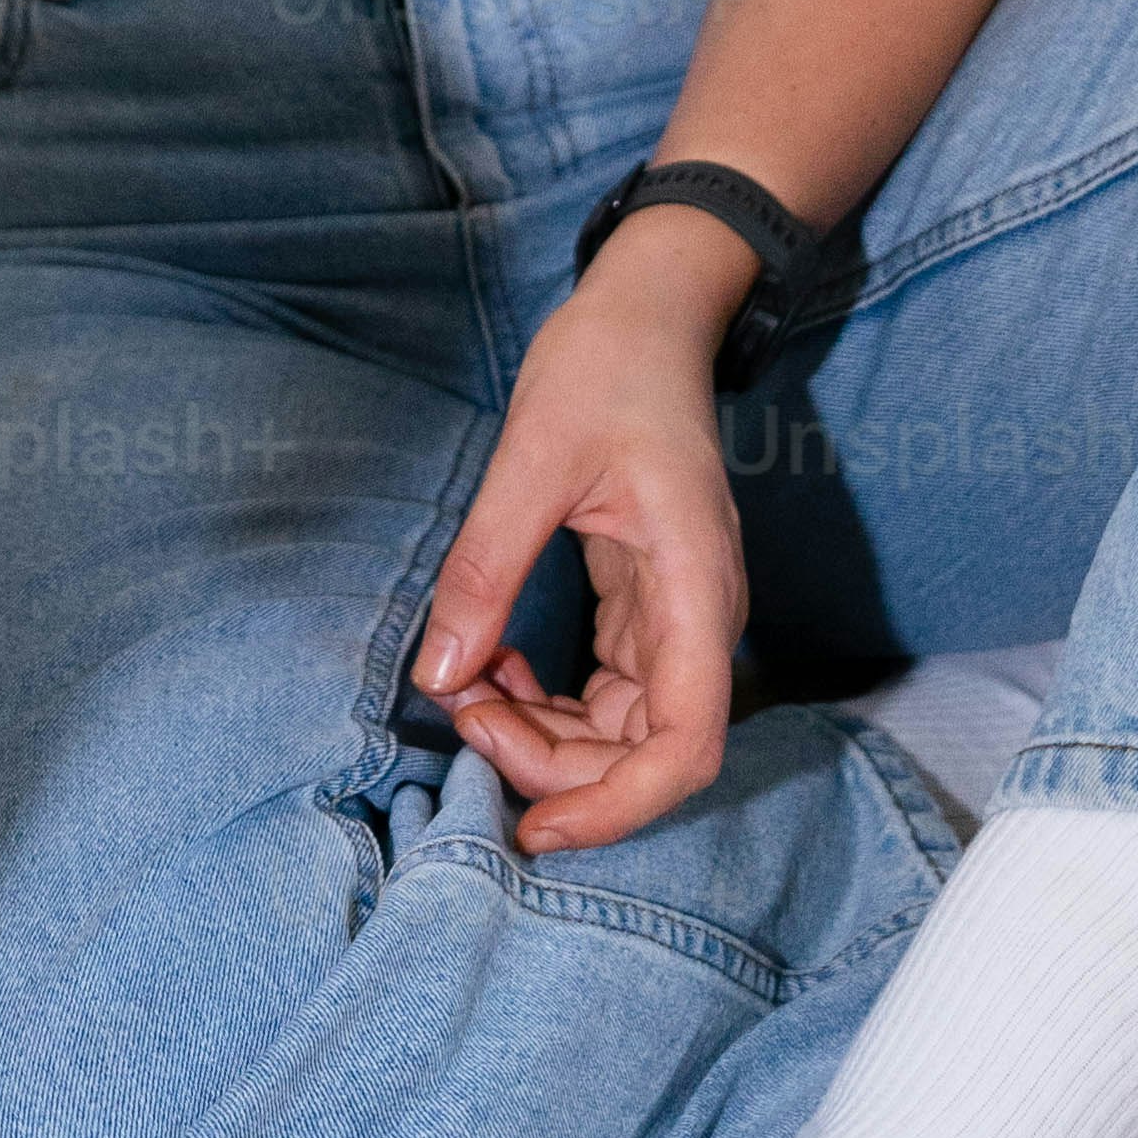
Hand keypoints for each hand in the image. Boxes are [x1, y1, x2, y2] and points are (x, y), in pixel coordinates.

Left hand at [413, 216, 752, 854]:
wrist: (649, 312)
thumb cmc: (608, 365)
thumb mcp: (532, 456)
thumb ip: (487, 567)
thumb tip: (438, 676)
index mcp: (695, 587)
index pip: (685, 743)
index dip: (616, 805)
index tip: (534, 826)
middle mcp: (699, 616)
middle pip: (647, 752)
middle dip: (554, 764)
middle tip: (464, 716)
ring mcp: (675, 615)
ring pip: (622, 730)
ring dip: (544, 735)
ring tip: (466, 687)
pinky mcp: (645, 607)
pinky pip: (603, 691)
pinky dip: (544, 699)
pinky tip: (488, 662)